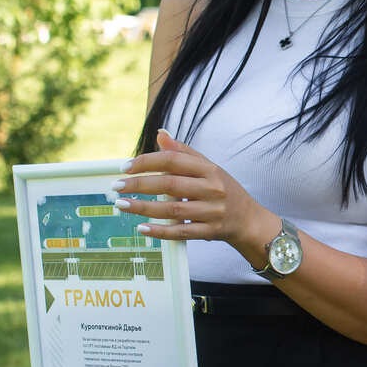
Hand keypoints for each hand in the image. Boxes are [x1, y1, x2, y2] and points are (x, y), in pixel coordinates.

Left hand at [116, 131, 276, 258]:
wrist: (249, 220)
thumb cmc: (224, 190)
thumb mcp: (209, 167)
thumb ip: (183, 152)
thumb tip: (160, 133)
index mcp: (209, 169)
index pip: (173, 161)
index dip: (147, 162)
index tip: (126, 167)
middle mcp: (212, 189)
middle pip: (170, 184)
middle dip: (140, 185)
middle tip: (117, 187)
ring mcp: (212, 211)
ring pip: (173, 210)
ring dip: (144, 208)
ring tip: (122, 205)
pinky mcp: (210, 231)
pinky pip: (181, 232)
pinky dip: (160, 231)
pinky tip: (142, 228)